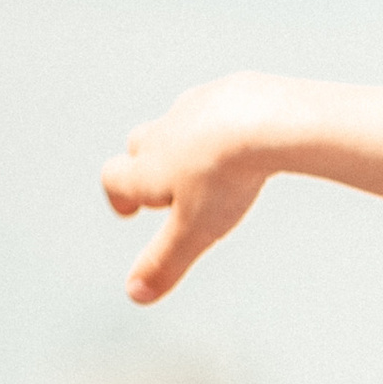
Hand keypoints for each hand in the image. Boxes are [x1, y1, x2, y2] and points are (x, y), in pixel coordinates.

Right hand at [102, 73, 295, 300]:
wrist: (267, 119)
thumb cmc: (227, 176)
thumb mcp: (195, 230)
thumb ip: (165, 262)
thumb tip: (136, 294)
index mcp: (149, 166)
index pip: (115, 178)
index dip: (119, 195)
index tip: (128, 210)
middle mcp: (165, 132)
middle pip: (140, 145)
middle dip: (146, 166)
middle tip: (164, 189)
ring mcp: (197, 106)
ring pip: (178, 120)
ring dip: (184, 141)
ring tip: (206, 163)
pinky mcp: (231, 88)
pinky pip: (220, 102)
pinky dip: (223, 120)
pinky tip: (245, 132)